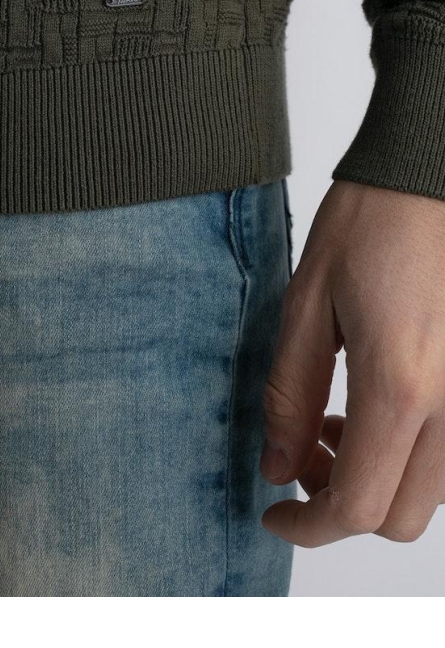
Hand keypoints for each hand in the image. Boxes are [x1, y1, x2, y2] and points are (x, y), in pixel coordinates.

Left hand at [260, 179, 444, 546]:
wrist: (431, 175)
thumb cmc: (371, 223)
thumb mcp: (306, 304)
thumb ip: (289, 394)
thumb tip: (278, 467)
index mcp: (400, 384)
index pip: (356, 505)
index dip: (307, 527)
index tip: (274, 514)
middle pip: (399, 516)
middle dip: (339, 504)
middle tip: (300, 454)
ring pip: (431, 493)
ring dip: (378, 480)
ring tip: (335, 421)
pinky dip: (411, 455)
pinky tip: (380, 409)